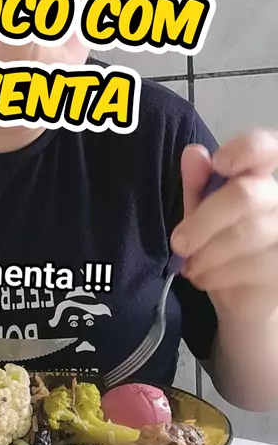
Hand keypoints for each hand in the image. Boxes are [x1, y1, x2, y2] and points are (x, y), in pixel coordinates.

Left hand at [170, 129, 277, 316]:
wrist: (239, 296)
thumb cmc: (219, 245)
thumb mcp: (200, 212)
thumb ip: (197, 184)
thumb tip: (193, 153)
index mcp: (258, 177)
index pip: (265, 148)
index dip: (246, 149)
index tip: (220, 164)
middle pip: (245, 195)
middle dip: (203, 221)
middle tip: (179, 243)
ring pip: (243, 235)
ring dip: (205, 254)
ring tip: (191, 266)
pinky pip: (247, 267)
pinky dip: (215, 275)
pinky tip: (205, 278)